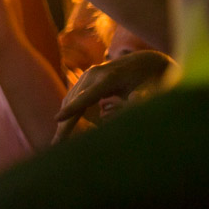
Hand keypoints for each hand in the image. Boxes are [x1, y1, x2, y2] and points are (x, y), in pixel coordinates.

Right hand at [52, 50, 174, 142]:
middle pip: (74, 101)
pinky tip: (64, 129)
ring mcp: (88, 76)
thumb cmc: (154, 81)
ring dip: (65, 121)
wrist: (147, 62)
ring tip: (58, 142)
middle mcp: (94, 74)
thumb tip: (110, 116)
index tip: (57, 119)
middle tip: (55, 146)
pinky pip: (75, 98)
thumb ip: (135, 106)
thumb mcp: (152, 93)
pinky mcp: (87, 80)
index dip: (72, 110)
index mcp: (109, 78)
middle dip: (64, 123)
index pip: (87, 97)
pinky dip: (70, 113)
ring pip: (71, 100)